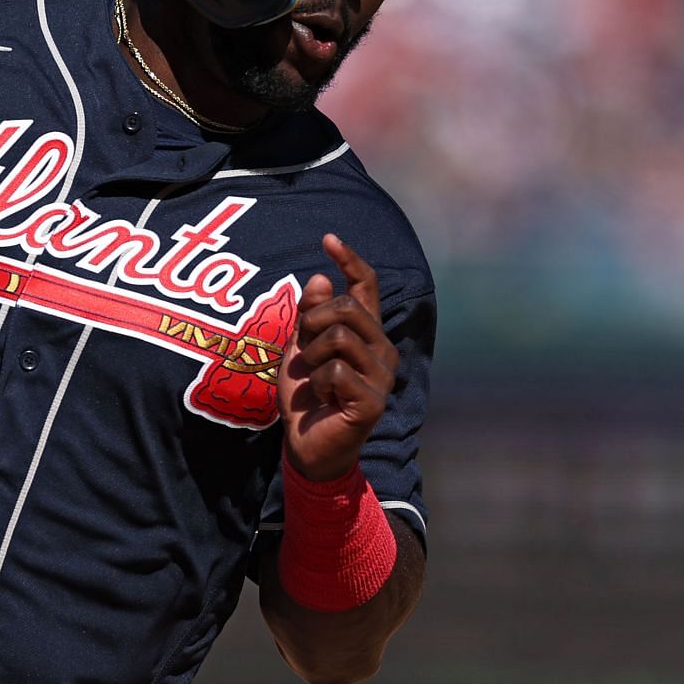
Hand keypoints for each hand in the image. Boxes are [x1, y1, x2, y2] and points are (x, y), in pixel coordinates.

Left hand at [277, 233, 396, 482]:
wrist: (307, 445)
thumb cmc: (306, 397)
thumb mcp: (300, 349)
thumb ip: (310, 316)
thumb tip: (320, 277)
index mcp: (366, 333)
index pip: (366, 287)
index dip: (350, 261)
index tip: (329, 238)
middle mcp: (382, 350)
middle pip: (348, 307)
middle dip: (314, 321)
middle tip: (304, 351)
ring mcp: (383, 375)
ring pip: (339, 337)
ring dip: (312, 357)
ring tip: (315, 380)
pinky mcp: (374, 401)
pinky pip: (336, 371)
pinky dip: (319, 383)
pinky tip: (325, 400)